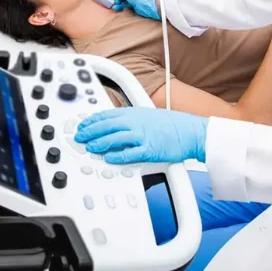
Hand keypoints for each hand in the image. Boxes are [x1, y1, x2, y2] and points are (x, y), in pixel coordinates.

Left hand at [74, 107, 207, 163]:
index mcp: (134, 112)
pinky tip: (109, 158)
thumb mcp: (147, 115)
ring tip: (90, 148)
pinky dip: (117, 156)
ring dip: (99, 143)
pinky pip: (129, 153)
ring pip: (114, 138)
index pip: (106, 115)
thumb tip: (114, 125)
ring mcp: (142, 135)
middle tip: (80, 138)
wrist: (191, 131)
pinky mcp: (149, 149)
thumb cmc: (172, 125)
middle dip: (89, 132)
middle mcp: (136, 122)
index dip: (91, 121)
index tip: (82, 126)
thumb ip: (130, 120)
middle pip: (106, 126)